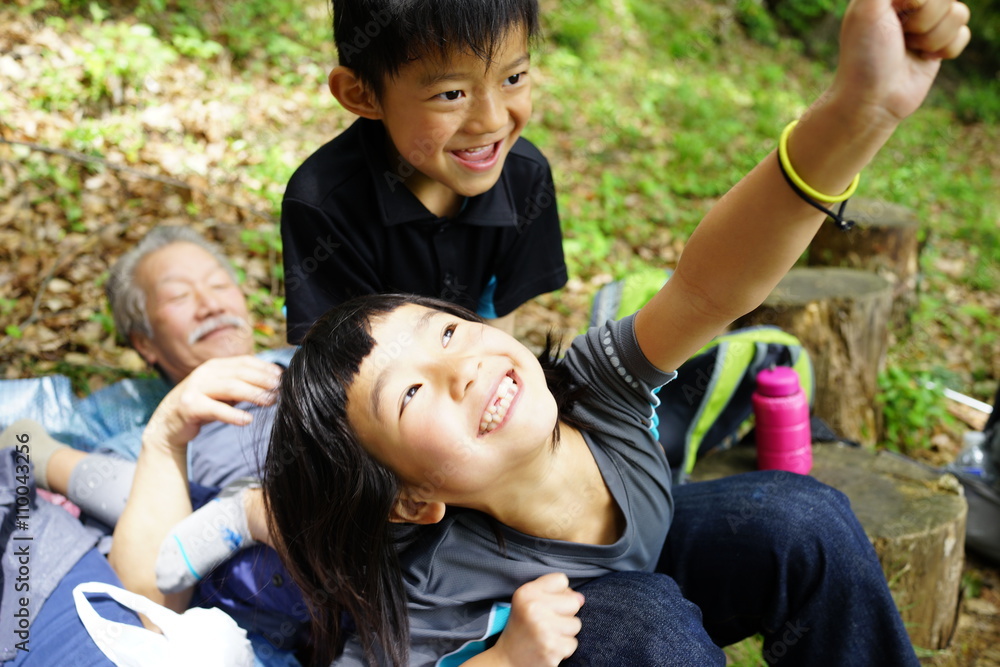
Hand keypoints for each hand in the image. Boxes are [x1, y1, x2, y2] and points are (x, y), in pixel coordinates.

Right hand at [144, 356, 281, 452]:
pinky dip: (233, 415)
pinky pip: (215, 409)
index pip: (244, 362)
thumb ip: (241, 386)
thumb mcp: (222, 393)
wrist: (167, 423)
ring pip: (230, 387)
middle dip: (263, 380)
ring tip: (270, 402)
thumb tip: (273, 384)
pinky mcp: (189, 406)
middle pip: (240, 373)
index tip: (282, 376)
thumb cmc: (201, 405)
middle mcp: (205, 373)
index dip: (264, 368)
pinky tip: (247, 420)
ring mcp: (195, 388)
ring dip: (253, 394)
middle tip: (281, 388)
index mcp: (215, 366)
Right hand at [491, 573, 584, 666]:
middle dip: (565, 613)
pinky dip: (564, 647)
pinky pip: (573, 643)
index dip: (559, 592)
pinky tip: (549, 647)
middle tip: (547, 622)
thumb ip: (554, 592)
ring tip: (548, 634)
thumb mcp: (528, 601)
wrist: (508, 660)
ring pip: (576, 624)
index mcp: (526, 593)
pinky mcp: (552, 649)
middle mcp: (534, 608)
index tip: (547, 603)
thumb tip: (581, 598)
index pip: (561, 580)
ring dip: (565, 632)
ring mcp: (544, 630)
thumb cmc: (523, 626)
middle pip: (574, 602)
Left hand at [832, 0, 970, 126]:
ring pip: (959, 12)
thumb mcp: (867, 9)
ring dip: (933, 36)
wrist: (871, 101)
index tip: (900, 11)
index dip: (920, 0)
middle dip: (926, 18)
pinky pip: (963, 35)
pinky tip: (922, 59)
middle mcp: (909, 3)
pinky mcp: (938, 44)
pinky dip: (944, 50)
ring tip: (909, 49)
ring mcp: (926, 23)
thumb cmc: (864, 56)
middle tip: (900, 35)